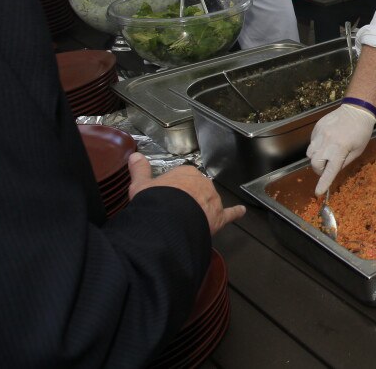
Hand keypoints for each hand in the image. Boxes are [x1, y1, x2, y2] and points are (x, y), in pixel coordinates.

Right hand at [127, 152, 245, 233]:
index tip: (166, 196)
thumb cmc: (154, 200)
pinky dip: (235, 213)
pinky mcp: (219, 216)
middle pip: (196, 190)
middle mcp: (203, 183)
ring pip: (209, 202)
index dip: (173, 189)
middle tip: (175, 210)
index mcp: (186, 173)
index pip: (182, 178)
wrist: (167, 219)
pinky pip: (229, 213)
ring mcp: (212, 199)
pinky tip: (240, 212)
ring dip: (202, 209)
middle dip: (188, 198)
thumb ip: (139, 170)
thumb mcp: (141, 184)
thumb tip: (135, 156)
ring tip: (188, 220)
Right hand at [306, 104, 375, 195]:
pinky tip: (326, 142)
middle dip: (319, 169)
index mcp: (340, 149)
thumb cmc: (362, 131)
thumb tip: (333, 170)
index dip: (323, 183)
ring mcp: (320, 133)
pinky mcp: (317, 127)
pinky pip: (312, 141)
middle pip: (315, 163)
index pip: (329, 171)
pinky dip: (316, 146)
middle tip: (327, 168)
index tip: (318, 192)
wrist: (357, 110)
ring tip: (326, 154)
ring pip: (310, 153)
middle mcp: (327, 142)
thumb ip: (344, 162)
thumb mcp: (358, 151)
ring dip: (316, 158)